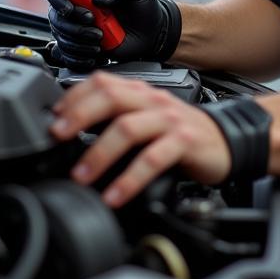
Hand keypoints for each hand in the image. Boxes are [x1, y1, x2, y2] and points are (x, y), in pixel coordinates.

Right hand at [43, 0, 181, 68]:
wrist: (152, 29)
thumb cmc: (140, 4)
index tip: (70, 9)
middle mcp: (75, 9)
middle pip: (55, 18)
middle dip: (74, 26)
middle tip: (96, 29)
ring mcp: (77, 30)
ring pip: (61, 39)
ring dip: (79, 43)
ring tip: (100, 42)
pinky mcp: (81, 48)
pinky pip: (67, 57)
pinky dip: (79, 58)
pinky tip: (97, 55)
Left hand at [50, 72, 230, 205]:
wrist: (226, 140)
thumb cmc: (180, 133)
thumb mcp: (147, 119)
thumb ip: (116, 118)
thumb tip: (71, 132)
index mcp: (140, 92)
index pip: (102, 82)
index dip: (73, 97)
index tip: (52, 118)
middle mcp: (153, 101)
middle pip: (111, 98)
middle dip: (79, 116)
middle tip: (58, 138)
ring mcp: (170, 120)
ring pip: (129, 128)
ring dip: (100, 153)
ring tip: (81, 176)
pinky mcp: (185, 142)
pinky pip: (154, 158)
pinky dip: (130, 179)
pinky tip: (115, 195)